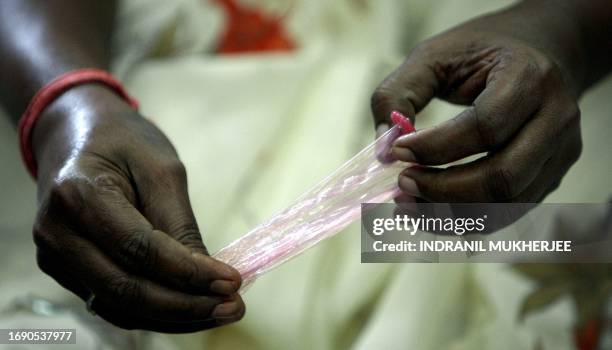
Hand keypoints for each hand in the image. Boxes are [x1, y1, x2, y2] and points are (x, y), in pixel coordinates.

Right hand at [31, 85, 244, 331]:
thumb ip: (179, 221)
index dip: (188, 272)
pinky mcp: (65, 271)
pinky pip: (112, 304)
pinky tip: (192, 310)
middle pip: (124, 288)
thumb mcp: (161, 167)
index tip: (232, 281)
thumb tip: (208, 274)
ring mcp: (55, 257)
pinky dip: (155, 314)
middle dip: (184, 305)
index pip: (138, 248)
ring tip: (221, 312)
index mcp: (77, 194)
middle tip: (234, 307)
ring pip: (118, 306)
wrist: (74, 135)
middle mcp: (57, 233)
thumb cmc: (123, 143)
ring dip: (174, 317)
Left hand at [371, 7, 582, 201]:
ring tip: (407, 204)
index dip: (436, 147)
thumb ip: (398, 94)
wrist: (536, 53)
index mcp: (530, 77)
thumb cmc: (479, 53)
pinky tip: (429, 209)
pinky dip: (465, 217)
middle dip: (443, 189)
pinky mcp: (552, 176)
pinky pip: (509, 211)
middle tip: (401, 184)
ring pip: (508, 203)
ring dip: (451, 212)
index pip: (485, 126)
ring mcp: (561, 152)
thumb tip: (382, 152)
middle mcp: (556, 117)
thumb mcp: (432, 56)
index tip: (397, 153)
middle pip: (503, 176)